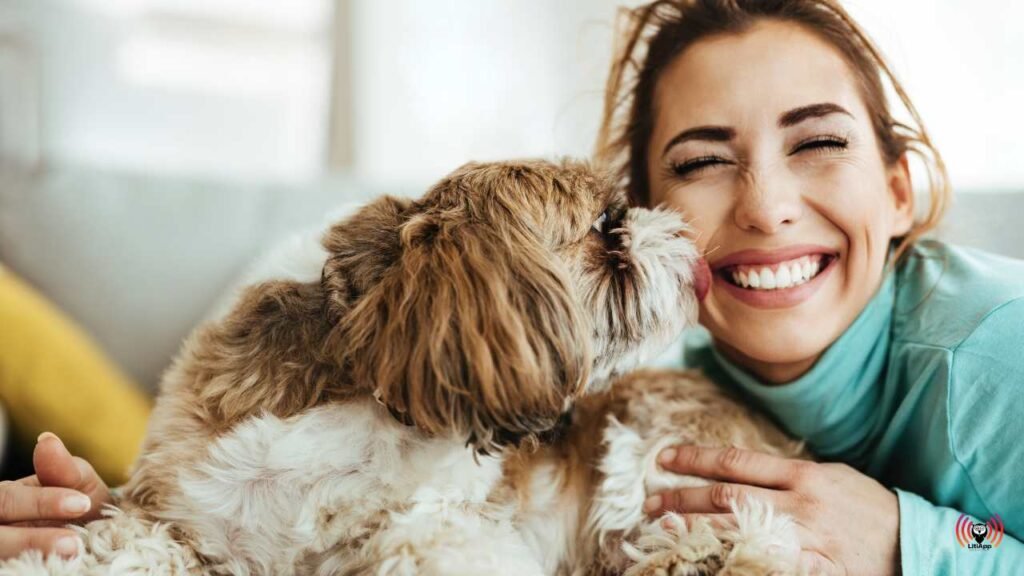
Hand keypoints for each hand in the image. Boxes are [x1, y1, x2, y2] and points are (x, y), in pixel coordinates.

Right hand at [0, 432, 111, 559]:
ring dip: (28, 553)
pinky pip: (5, 568)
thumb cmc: (82, 508)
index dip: (41, 502)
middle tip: (74, 542)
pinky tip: (48, 569)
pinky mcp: (4, 568)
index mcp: (4, 498)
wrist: (93, 543)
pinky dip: (21, 568)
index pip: (7, 498)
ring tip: (71, 553)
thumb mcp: (79, 486)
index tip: (82, 504)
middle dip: (32, 538)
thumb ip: (65, 469)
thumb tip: (46, 440)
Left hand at [645, 445, 899, 574]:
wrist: (916, 544)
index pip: (736, 462)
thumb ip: (788, 475)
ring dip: (694, 528)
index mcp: (803, 475)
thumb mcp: (831, 476)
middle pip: (727, 496)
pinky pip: (765, 564)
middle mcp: (799, 504)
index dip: (696, 459)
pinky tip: (705, 559)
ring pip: (737, 530)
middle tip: (649, 499)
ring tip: (661, 525)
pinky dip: (732, 561)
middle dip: (683, 496)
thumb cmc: (869, 507)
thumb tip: (740, 470)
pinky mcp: (814, 568)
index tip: (664, 458)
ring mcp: (805, 539)